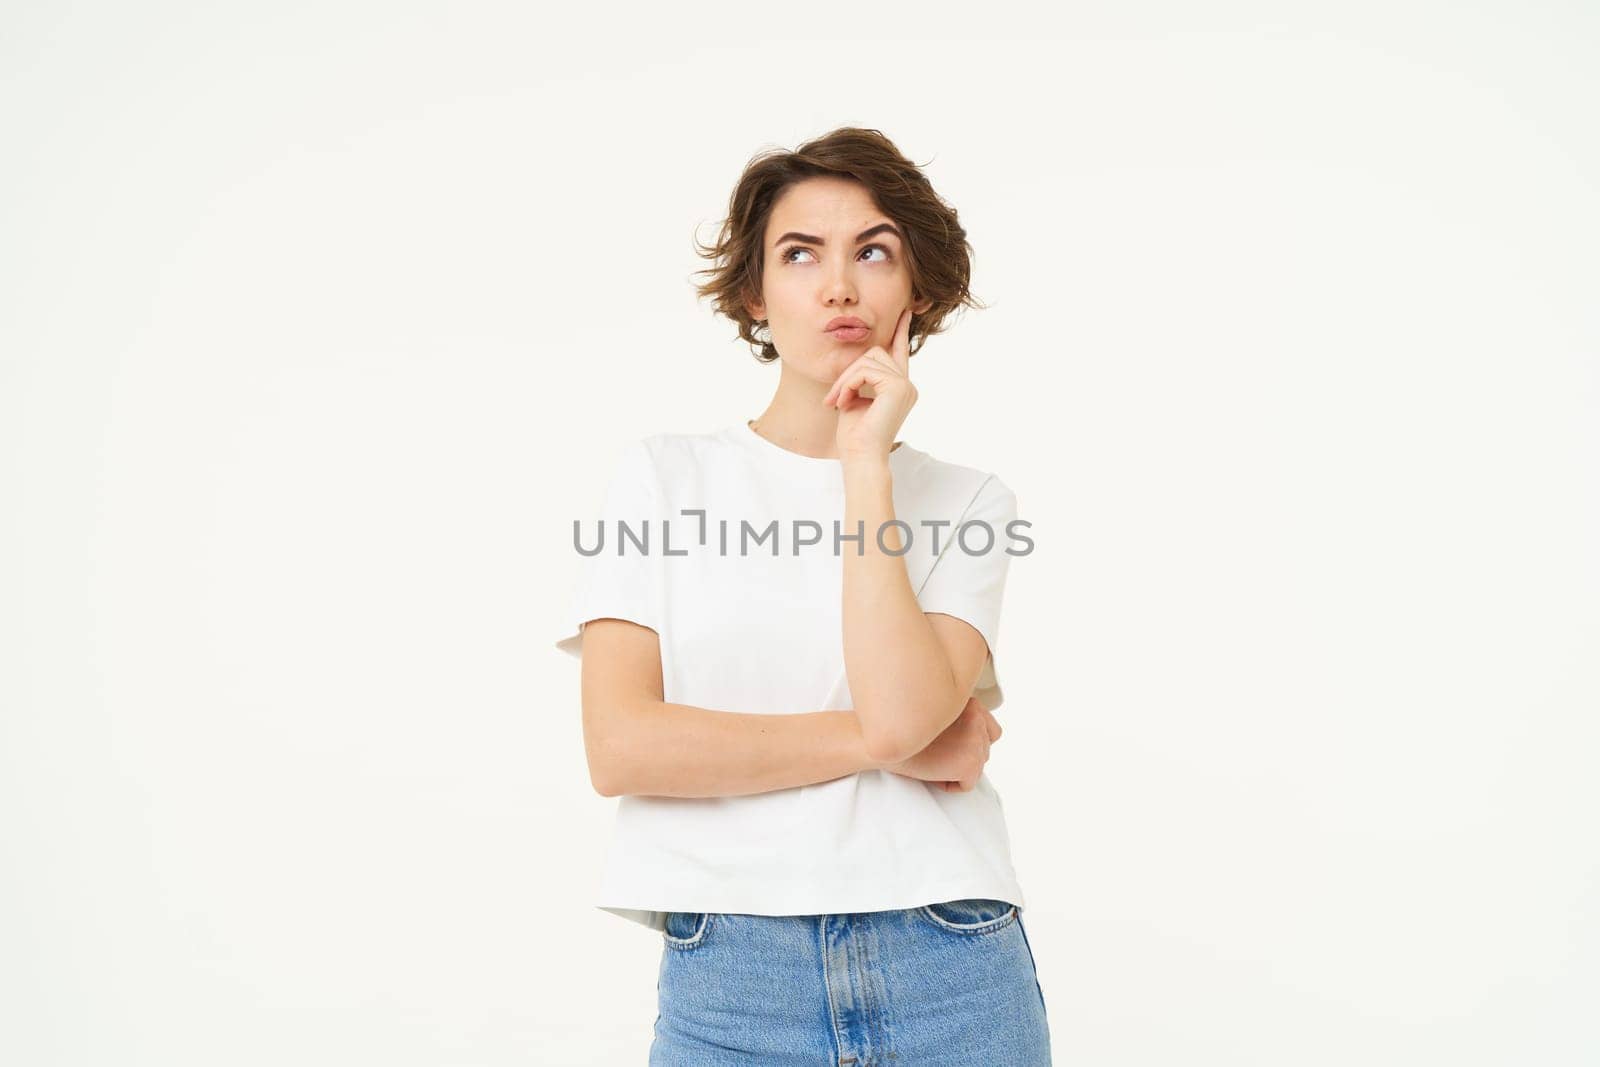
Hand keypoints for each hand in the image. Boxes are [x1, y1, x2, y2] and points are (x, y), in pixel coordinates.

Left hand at [821, 306, 917, 462]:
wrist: (860, 458)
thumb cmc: (855, 437)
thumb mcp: (855, 400)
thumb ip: (861, 379)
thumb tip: (859, 363)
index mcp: (899, 388)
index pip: (900, 353)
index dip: (900, 331)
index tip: (905, 311)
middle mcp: (907, 385)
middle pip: (875, 352)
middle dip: (849, 372)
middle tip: (833, 398)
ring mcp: (905, 386)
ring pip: (867, 360)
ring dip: (845, 380)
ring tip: (837, 402)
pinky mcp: (897, 387)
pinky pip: (864, 371)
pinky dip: (848, 385)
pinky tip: (844, 403)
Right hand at [882, 696, 1002, 792]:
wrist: (883, 739)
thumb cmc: (900, 728)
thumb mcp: (934, 713)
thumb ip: (956, 720)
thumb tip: (969, 742)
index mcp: (970, 702)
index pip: (990, 730)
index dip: (968, 743)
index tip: (946, 745)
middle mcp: (978, 717)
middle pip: (983, 752)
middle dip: (960, 758)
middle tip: (934, 753)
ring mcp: (976, 740)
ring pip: (976, 768)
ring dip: (954, 770)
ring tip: (931, 760)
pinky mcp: (971, 762)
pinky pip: (967, 784)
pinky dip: (949, 785)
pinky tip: (931, 771)